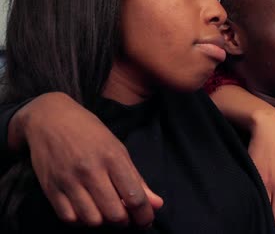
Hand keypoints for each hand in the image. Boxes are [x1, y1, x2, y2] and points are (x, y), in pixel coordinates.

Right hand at [11, 92, 162, 226]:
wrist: (50, 119)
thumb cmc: (89, 132)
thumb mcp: (118, 149)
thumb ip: (137, 179)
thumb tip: (157, 204)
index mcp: (112, 158)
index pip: (134, 197)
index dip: (144, 215)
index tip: (146, 220)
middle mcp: (90, 170)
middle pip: (114, 214)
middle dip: (125, 221)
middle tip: (126, 216)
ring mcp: (68, 181)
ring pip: (92, 220)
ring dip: (103, 222)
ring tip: (106, 211)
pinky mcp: (50, 188)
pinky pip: (69, 219)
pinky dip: (81, 221)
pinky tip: (87, 210)